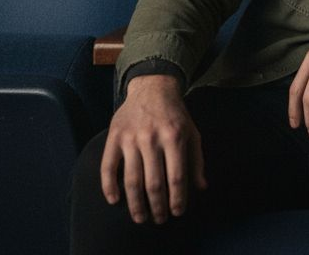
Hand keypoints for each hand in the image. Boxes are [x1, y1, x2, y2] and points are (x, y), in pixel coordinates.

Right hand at [100, 74, 206, 224]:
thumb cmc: (176, 115)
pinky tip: (114, 201)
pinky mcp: (114, 137)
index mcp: (174, 137)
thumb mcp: (193, 133)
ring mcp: (130, 138)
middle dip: (157, 207)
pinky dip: (109, 186)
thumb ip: (197, 161)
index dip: (177, 199)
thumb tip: (201, 188)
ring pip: (131, 179)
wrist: (152, 87)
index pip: (176, 177)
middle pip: (153, 183)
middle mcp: (151, 138)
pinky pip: (108, 167)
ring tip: (140, 218)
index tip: (177, 213)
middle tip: (159, 220)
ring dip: (135, 204)